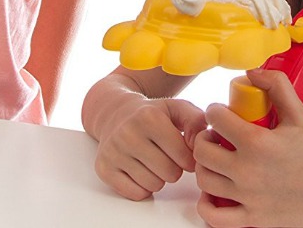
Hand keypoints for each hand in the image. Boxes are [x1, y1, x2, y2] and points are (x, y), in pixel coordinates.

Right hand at [92, 97, 206, 200]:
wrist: (115, 113)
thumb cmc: (152, 114)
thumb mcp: (177, 108)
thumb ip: (197, 121)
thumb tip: (199, 143)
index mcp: (149, 117)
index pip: (185, 157)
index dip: (189, 158)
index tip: (182, 151)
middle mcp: (128, 133)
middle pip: (170, 174)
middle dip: (174, 168)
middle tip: (166, 156)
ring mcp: (113, 152)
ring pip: (153, 186)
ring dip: (158, 178)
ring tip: (152, 161)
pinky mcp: (104, 168)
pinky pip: (136, 194)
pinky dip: (142, 187)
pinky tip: (139, 170)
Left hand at [193, 69, 302, 227]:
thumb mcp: (301, 115)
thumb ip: (277, 87)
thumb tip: (254, 72)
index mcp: (258, 142)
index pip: (215, 118)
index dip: (216, 111)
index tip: (223, 114)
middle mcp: (248, 171)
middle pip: (202, 149)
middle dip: (206, 138)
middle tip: (217, 137)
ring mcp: (248, 197)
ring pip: (204, 179)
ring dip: (205, 166)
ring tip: (217, 161)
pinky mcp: (252, 218)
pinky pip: (213, 216)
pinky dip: (207, 204)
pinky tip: (216, 192)